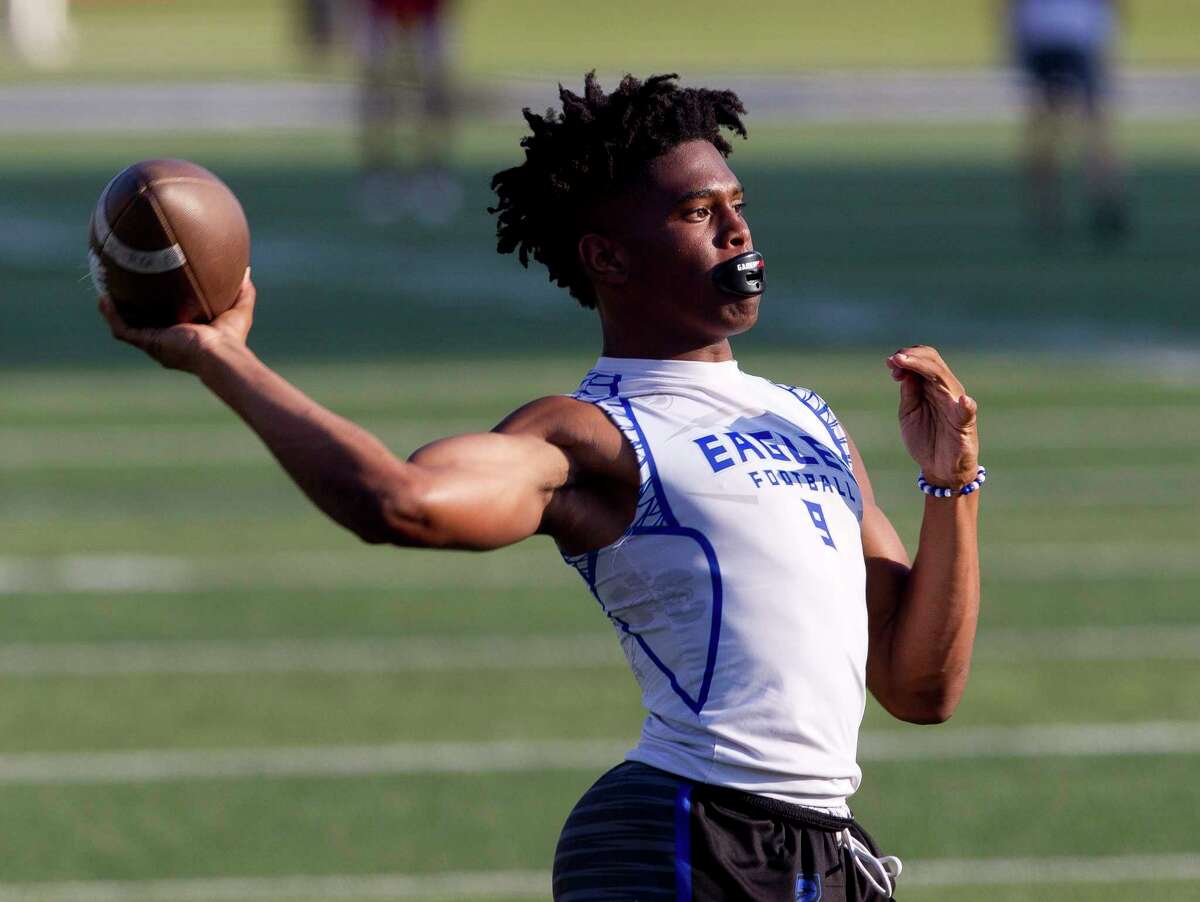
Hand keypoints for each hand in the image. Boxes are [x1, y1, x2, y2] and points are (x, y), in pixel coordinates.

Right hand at [98, 270, 255, 372]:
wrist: (219, 352)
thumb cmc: (232, 337)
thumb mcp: (239, 309)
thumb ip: (242, 290)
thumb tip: (245, 269)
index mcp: (185, 334)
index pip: (169, 319)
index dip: (160, 306)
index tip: (155, 289)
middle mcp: (167, 340)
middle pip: (144, 322)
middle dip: (132, 308)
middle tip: (123, 286)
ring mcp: (155, 343)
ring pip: (127, 326)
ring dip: (115, 310)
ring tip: (104, 290)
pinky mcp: (148, 343)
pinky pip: (122, 329)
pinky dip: (111, 316)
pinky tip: (103, 299)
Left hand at [886, 345, 978, 488]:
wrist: (940, 468)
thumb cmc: (925, 438)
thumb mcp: (909, 412)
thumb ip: (908, 392)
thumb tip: (901, 369)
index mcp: (932, 386)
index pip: (923, 360)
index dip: (906, 357)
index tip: (889, 363)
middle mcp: (946, 390)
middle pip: (933, 361)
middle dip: (911, 357)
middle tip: (894, 361)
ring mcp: (956, 405)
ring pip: (944, 378)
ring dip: (923, 368)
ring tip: (906, 363)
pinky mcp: (965, 424)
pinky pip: (968, 412)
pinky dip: (966, 406)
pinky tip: (964, 402)